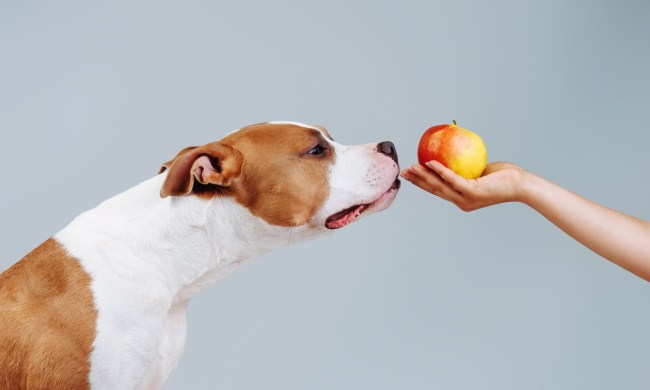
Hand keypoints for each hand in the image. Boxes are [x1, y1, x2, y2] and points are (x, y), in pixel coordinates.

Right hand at [400, 161, 526, 210]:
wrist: (521, 184)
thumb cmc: (504, 176)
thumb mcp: (480, 171)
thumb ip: (466, 167)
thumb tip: (453, 152)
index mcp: (462, 199)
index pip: (438, 191)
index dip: (422, 184)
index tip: (410, 176)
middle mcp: (462, 202)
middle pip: (434, 190)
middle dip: (417, 181)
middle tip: (404, 172)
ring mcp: (467, 198)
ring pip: (440, 186)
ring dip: (424, 176)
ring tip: (412, 167)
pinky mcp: (472, 192)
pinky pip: (452, 179)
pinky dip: (440, 171)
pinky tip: (430, 162)